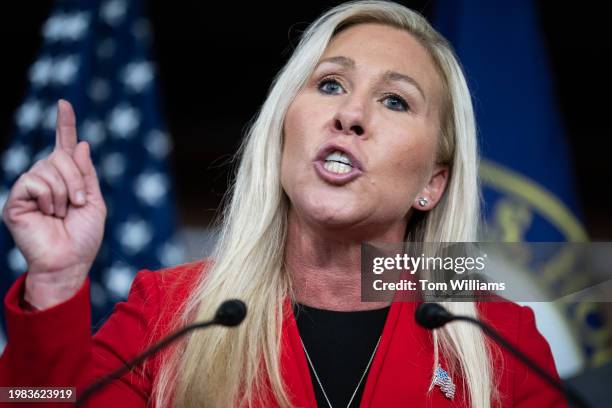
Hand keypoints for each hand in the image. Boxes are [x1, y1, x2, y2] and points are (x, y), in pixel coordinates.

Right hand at [2, 100, 106, 309]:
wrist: (70, 262)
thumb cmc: (83, 237)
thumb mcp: (94, 202)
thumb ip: (87, 173)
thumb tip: (81, 144)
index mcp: (66, 179)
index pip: (63, 146)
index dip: (64, 125)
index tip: (64, 104)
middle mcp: (45, 179)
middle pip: (60, 156)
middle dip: (76, 179)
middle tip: (78, 204)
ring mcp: (29, 189)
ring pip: (48, 168)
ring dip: (64, 192)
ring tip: (62, 213)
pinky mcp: (15, 199)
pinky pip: (34, 181)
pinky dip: (48, 197)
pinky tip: (48, 214)